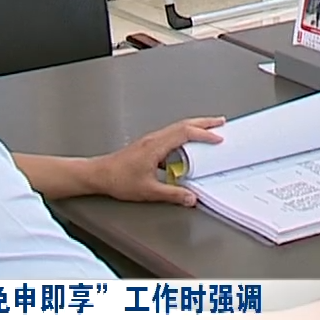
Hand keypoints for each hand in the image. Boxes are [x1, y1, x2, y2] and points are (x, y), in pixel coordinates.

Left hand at [92, 117, 224, 205]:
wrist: (98, 174)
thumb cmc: (118, 179)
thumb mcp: (149, 190)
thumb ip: (173, 194)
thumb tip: (191, 197)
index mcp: (156, 145)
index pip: (185, 133)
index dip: (204, 135)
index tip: (218, 139)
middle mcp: (154, 139)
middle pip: (183, 125)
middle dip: (204, 122)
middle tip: (220, 122)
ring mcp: (150, 141)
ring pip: (177, 129)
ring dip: (194, 128)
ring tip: (209, 132)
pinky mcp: (148, 146)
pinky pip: (171, 137)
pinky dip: (184, 137)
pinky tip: (188, 149)